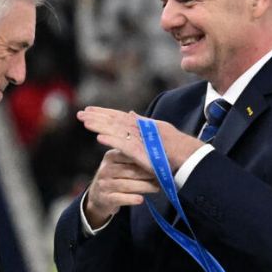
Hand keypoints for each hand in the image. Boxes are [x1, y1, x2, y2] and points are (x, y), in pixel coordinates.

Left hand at [77, 106, 203, 171]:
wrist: (191, 160)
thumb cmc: (177, 150)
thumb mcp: (159, 132)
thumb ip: (144, 123)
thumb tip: (131, 113)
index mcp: (144, 125)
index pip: (120, 117)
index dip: (104, 113)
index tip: (90, 111)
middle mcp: (142, 129)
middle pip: (115, 120)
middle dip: (97, 116)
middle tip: (80, 114)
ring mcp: (142, 140)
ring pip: (116, 130)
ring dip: (100, 125)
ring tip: (84, 122)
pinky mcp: (143, 152)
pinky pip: (124, 146)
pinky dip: (112, 141)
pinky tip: (98, 139)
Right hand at [85, 149, 158, 227]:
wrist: (97, 196)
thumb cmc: (114, 177)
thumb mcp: (118, 163)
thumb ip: (133, 158)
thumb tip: (157, 158)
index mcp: (110, 157)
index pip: (129, 155)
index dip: (145, 160)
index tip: (159, 163)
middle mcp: (106, 170)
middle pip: (131, 171)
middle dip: (148, 174)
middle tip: (161, 176)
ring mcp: (104, 184)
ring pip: (128, 185)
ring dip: (145, 187)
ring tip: (157, 188)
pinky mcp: (106, 198)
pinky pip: (121, 198)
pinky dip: (132, 199)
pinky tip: (141, 199)